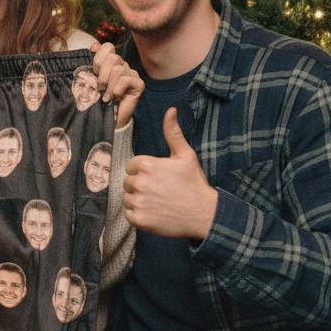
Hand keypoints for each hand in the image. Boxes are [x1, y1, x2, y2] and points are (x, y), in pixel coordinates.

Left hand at [90, 41, 143, 128]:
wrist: (110, 120)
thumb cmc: (99, 101)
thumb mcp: (91, 81)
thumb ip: (94, 65)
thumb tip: (93, 46)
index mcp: (111, 62)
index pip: (108, 47)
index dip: (99, 58)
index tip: (94, 72)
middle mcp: (122, 65)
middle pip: (112, 58)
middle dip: (102, 75)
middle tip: (100, 88)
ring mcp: (131, 73)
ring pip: (118, 70)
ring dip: (109, 86)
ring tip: (106, 97)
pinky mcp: (139, 83)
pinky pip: (125, 80)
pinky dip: (117, 90)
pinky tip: (116, 98)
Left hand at [123, 108, 217, 240]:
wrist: (203, 214)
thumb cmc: (194, 183)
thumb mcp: (185, 155)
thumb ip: (173, 133)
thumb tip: (170, 110)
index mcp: (147, 165)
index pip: (132, 166)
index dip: (144, 172)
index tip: (159, 178)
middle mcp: (140, 182)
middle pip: (128, 182)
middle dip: (140, 186)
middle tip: (160, 191)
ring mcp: (138, 202)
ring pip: (127, 198)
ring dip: (138, 200)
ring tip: (158, 202)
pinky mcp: (138, 219)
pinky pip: (128, 214)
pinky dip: (139, 215)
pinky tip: (155, 213)